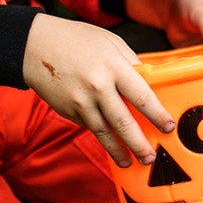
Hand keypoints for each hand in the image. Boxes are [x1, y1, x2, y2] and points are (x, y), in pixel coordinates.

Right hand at [22, 13, 173, 166]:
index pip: (142, 96)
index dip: (157, 115)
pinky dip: (101, 135)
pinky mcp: (68, 111)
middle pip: (123, 122)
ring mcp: (80, 101)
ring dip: (118, 151)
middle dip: (139, 144)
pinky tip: (110, 144)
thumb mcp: (111, 42)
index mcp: (113, 66)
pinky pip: (89, 126)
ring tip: (130, 162)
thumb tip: (149, 83)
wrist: (35, 46)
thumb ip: (130, 63)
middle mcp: (97, 86)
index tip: (168, 127)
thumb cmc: (77, 40)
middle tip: (150, 157)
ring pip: (104, 132)